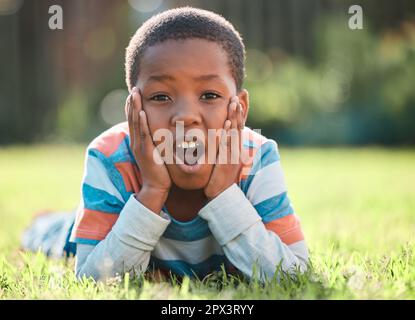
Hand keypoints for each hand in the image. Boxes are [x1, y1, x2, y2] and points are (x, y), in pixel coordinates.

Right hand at [127, 87, 171, 212]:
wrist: (156, 187)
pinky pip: (144, 134)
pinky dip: (142, 122)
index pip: (134, 121)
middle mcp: (136, 142)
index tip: (134, 94)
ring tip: (134, 95)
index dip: (133, 107)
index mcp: (138, 142)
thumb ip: (156, 142)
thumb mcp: (156, 153)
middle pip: (132, 119)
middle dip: (132, 103)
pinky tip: (142, 112)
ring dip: (135, 108)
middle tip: (133, 89)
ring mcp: (140, 147)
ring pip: (136, 124)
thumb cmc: (159, 171)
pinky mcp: (146, 152)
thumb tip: (162, 132)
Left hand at [204, 96, 243, 199]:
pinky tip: (228, 121)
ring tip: (234, 103)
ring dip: (235, 117)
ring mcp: (233, 155)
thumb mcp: (222, 162)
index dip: (239, 114)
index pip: (239, 127)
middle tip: (237, 96)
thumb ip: (221, 150)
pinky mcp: (228, 161)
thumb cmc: (220, 180)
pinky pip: (228, 143)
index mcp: (236, 149)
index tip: (238, 99)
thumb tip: (218, 139)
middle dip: (238, 111)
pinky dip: (229, 132)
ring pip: (235, 132)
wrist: (222, 196)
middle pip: (239, 126)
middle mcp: (237, 150)